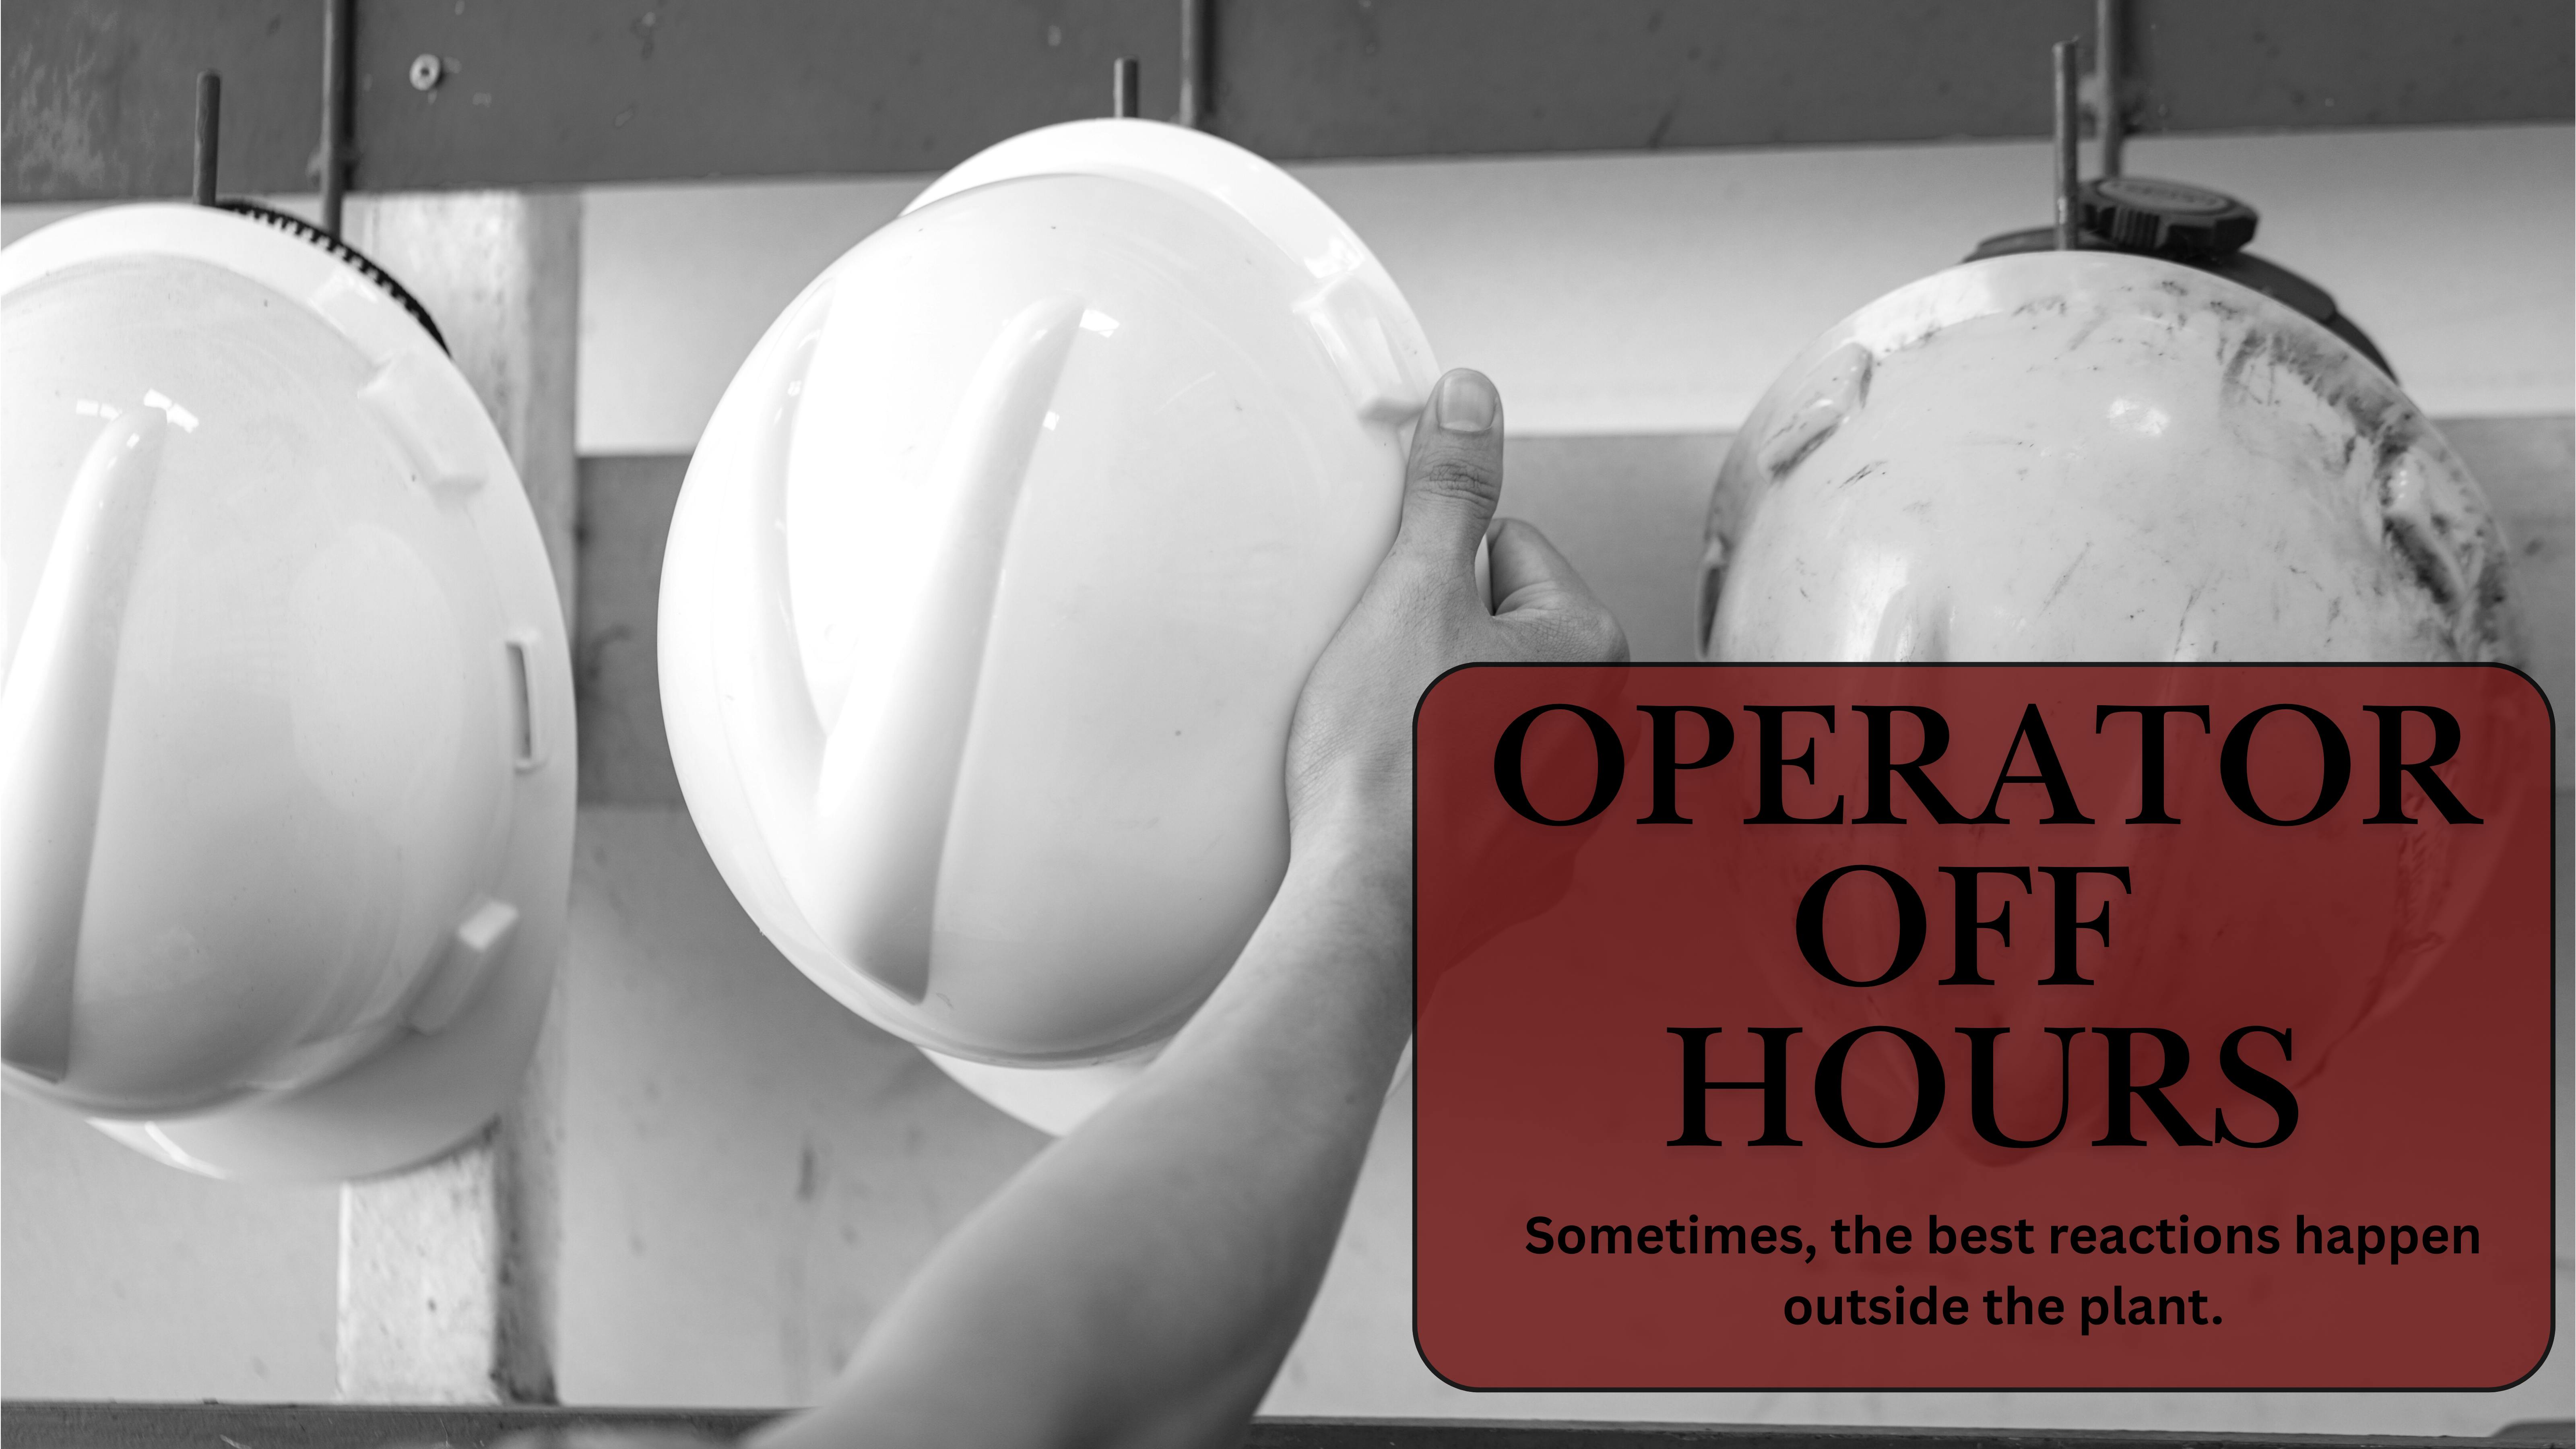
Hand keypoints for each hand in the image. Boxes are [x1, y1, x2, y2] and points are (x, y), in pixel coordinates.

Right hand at [1285, 368, 1627, 852]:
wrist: (1370, 909)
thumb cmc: (1390, 760)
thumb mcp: (1410, 590)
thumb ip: (1448, 490)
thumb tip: (1474, 397)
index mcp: (1588, 646)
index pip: (1509, 550)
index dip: (1434, 571)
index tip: (1398, 618)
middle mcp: (1598, 724)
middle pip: (1499, 631)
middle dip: (1439, 644)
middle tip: (1384, 684)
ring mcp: (1564, 802)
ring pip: (1485, 711)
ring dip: (1437, 715)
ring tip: (1385, 747)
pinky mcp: (1521, 862)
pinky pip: (1472, 789)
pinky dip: (1436, 787)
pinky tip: (1396, 802)